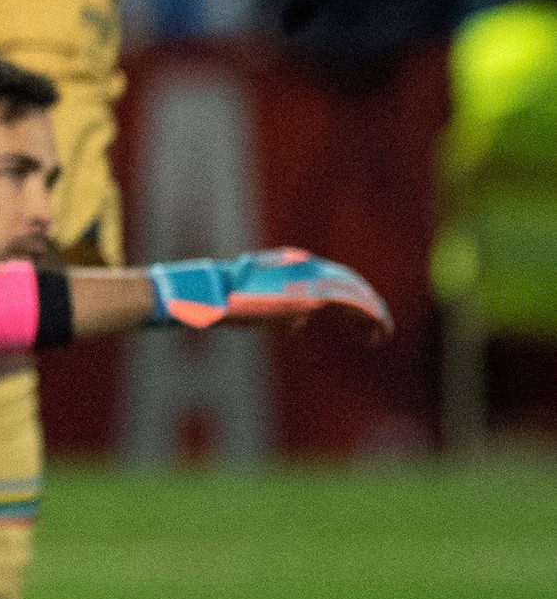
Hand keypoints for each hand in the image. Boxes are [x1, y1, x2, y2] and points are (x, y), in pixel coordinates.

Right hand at [145, 248, 390, 335]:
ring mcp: (312, 278)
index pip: (334, 277)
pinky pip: (356, 305)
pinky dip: (372, 318)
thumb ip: (286, 309)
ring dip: (374, 314)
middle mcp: (308, 266)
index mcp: (296, 264)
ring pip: (356, 293)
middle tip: (378, 326)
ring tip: (382, 333)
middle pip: (349, 283)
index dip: (351, 296)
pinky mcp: (315, 295)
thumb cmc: (230, 303)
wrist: (216, 296)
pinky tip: (380, 334)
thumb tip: (302, 320)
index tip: (359, 317)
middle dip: (367, 304)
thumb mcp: (262, 305)